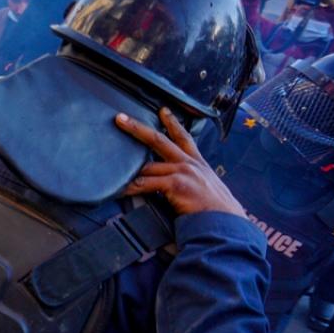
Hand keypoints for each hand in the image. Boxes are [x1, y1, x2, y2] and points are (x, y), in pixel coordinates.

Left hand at [115, 108, 245, 216]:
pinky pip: (145, 184)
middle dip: (137, 128)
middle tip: (120, 118)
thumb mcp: (209, 187)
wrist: (225, 222)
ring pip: (147, 164)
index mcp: (198, 163)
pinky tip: (120, 188)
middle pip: (159, 140)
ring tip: (108, 161)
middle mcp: (189, 163)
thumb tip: (181, 183)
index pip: (184, 137)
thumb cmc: (217, 210)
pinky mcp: (175, 184)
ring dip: (127, 166)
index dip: (172, 122)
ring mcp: (182, 172)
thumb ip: (194, 180)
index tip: (163, 110)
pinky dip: (131, 187)